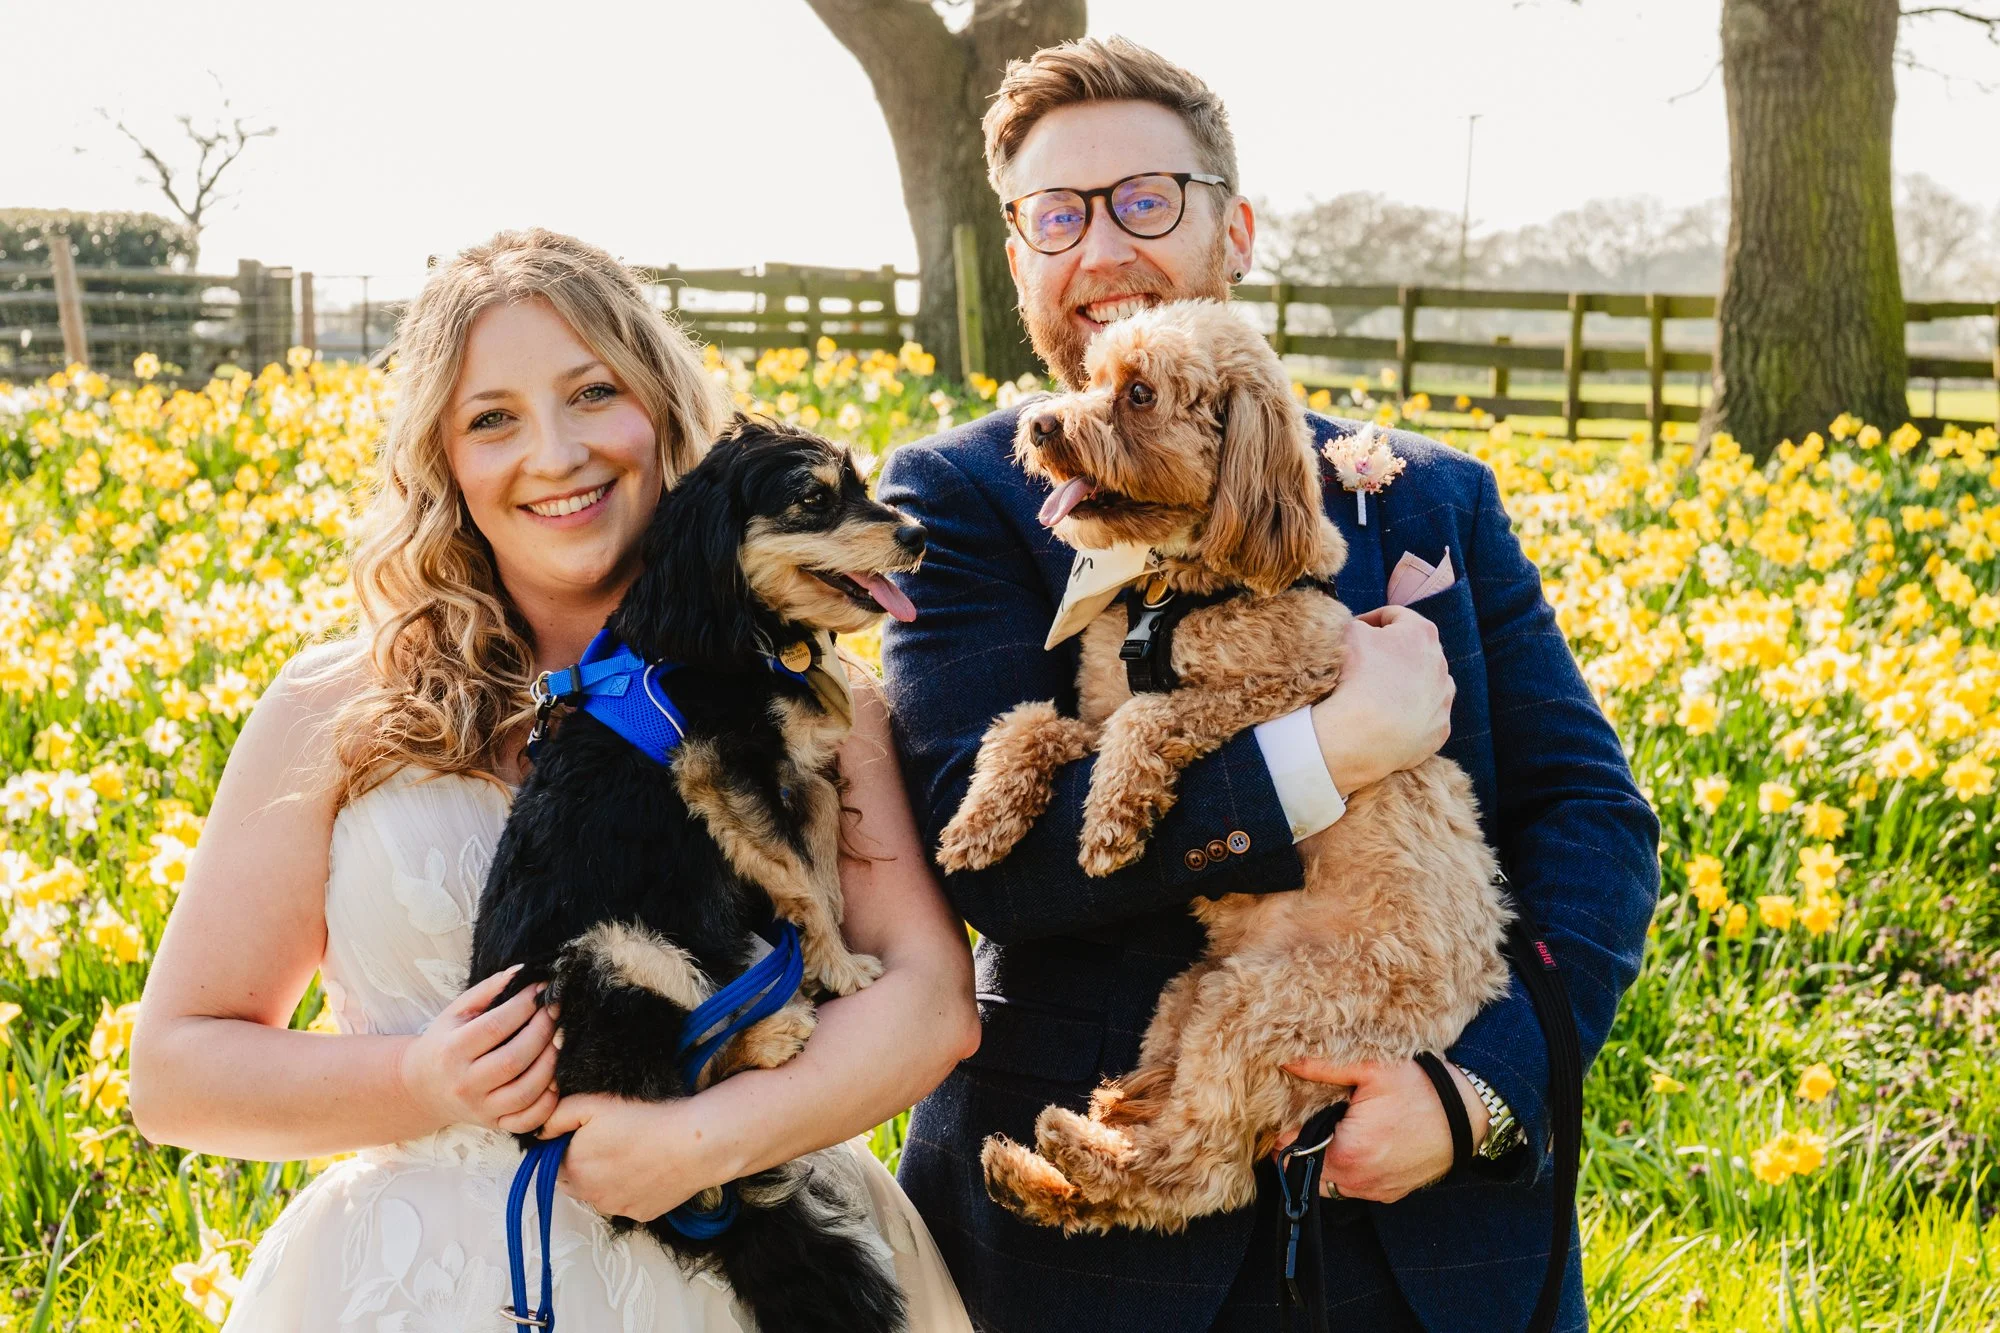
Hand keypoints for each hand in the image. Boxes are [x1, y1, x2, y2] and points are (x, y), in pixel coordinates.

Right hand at [395, 963, 559, 1135]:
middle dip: (543, 1032)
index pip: (494, 1027)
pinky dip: (548, 1101)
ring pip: (525, 1092)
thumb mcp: (456, 1012)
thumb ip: (489, 989)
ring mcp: (481, 1108)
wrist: (423, 1087)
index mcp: (452, 1051)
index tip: (542, 990)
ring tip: (559, 1040)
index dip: (524, 1006)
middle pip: (513, 1060)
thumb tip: (524, 971)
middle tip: (555, 1012)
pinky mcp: (494, 1125)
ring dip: (551, 1064)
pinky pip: (528, 1120)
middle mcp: (465, 1083)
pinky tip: (554, 1077)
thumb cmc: (445, 1042)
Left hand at [537, 1092, 738, 1222]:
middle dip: (580, 1164)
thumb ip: (556, 1116)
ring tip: (628, 1152)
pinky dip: (629, 1188)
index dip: (564, 1146)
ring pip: (598, 1193)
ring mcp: (616, 1208)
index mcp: (572, 1169)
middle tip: (606, 1140)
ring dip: (603, 1178)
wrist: (692, 1144)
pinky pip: (625, 1202)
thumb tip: (541, 1133)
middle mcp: (589, 1196)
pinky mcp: (640, 1214)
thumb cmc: (643, 1119)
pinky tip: (644, 1167)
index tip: (584, 1131)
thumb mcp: (592, 1104)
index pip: (551, 1163)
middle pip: (573, 1181)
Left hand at [1274, 1057, 1487, 1202]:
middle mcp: (1356, 1181)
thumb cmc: (1421, 1090)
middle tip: (1306, 1121)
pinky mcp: (1388, 1194)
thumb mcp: (1371, 1070)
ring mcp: (1373, 1191)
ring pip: (1327, 1184)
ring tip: (1329, 1132)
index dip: (1283, 1131)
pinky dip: (1346, 1171)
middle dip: (1300, 1148)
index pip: (1291, 1151)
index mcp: (1346, 1152)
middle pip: (1305, 1171)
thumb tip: (1286, 1061)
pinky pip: (1352, 1188)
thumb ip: (1324, 1068)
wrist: (1467, 1118)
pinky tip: (1354, 1145)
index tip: (1285, 1114)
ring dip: (1322, 1162)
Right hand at [1308, 606, 1453, 797]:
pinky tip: (1389, 719)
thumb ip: (1358, 622)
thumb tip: (1361, 628)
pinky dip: (1410, 715)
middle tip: (1364, 662)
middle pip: (1414, 650)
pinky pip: (1426, 716)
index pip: (1394, 616)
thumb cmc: (1356, 676)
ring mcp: (1443, 698)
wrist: (1363, 732)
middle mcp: (1440, 663)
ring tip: (1380, 692)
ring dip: (1407, 683)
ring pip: (1426, 683)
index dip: (1370, 619)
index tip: (1354, 630)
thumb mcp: (1349, 632)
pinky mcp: (1440, 728)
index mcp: (1421, 633)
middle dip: (1391, 652)